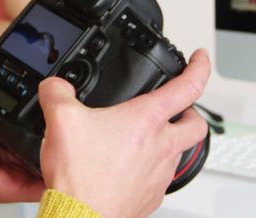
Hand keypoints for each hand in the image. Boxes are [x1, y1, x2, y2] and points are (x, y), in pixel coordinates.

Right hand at [38, 49, 210, 217]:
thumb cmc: (81, 177)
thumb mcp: (60, 120)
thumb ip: (57, 92)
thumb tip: (55, 86)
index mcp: (147, 120)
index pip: (189, 86)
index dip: (199, 66)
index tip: (200, 58)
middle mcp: (161, 147)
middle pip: (197, 124)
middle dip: (192, 111)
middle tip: (179, 107)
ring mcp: (159, 174)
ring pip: (179, 152)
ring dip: (169, 142)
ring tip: (145, 139)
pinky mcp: (150, 197)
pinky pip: (160, 178)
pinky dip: (150, 169)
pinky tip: (128, 168)